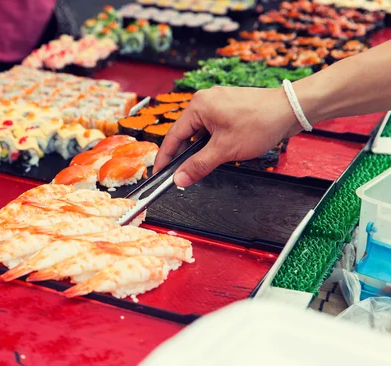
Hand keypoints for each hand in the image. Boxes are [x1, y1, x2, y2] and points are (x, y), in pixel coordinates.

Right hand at [153, 86, 301, 186]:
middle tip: (182, 174)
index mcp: (198, 106)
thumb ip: (198, 166)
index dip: (165, 157)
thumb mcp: (224, 150)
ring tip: (205, 163)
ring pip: (200, 131)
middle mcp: (205, 100)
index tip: (160, 172)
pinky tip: (218, 152)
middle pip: (185, 133)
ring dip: (200, 149)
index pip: (173, 136)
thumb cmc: (260, 123)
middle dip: (185, 154)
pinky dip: (211, 141)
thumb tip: (179, 179)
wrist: (290, 110)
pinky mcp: (229, 107)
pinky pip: (212, 127)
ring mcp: (218, 102)